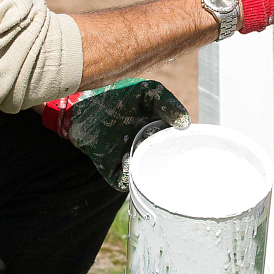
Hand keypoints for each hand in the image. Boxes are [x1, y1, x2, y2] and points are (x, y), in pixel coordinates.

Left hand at [42, 78, 189, 190]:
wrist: (87, 104)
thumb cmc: (119, 96)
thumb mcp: (149, 93)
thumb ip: (168, 103)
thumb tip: (185, 123)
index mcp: (157, 134)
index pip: (175, 147)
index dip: (182, 147)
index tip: (186, 143)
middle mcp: (145, 150)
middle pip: (163, 165)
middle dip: (168, 162)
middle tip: (166, 150)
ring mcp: (129, 160)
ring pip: (145, 175)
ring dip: (148, 170)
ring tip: (145, 154)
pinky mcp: (111, 169)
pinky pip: (123, 181)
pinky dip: (128, 175)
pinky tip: (127, 159)